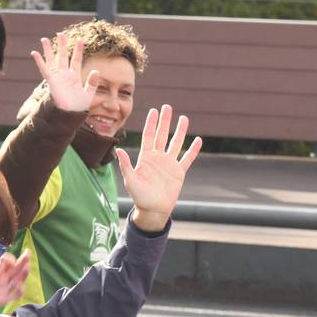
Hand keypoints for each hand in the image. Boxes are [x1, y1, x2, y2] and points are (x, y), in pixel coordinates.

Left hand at [0, 250, 29, 309]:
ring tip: (26, 267)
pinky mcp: (5, 298)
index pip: (9, 263)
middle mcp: (5, 279)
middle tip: (28, 252)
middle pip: (17, 269)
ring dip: (23, 274)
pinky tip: (19, 286)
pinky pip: (15, 294)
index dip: (11, 259)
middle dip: (23, 261)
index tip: (8, 258)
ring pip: (19, 280)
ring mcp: (6, 288)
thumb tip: (2, 257)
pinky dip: (19, 291)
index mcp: (0, 272)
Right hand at [30, 34, 96, 112]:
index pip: (76, 60)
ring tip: (44, 39)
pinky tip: (34, 53)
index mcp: (75, 77)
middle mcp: (65, 75)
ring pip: (52, 61)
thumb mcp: (89, 94)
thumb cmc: (79, 107)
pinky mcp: (51, 82)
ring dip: (48, 50)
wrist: (71, 115)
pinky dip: (39, 61)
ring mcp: (57, 78)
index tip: (81, 40)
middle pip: (63, 57)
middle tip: (61, 34)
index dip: (78, 50)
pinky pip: (44, 70)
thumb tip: (96, 71)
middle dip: (62, 46)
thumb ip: (92, 82)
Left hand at [117, 104, 202, 232]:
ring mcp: (169, 164)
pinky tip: (198, 140)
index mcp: (146, 157)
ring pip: (176, 143)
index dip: (151, 124)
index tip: (154, 111)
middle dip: (165, 121)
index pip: (149, 136)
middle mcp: (158, 158)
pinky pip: (187, 159)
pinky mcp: (179, 172)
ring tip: (184, 118)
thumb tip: (118, 150)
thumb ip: (126, 165)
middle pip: (162, 135)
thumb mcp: (131, 180)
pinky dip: (193, 150)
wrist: (153, 210)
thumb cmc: (139, 196)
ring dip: (180, 131)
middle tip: (167, 107)